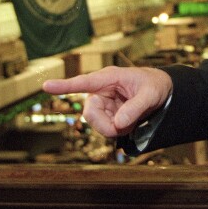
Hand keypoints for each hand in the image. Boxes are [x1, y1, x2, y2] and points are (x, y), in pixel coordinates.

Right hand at [42, 66, 172, 137]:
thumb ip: (135, 108)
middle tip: (122, 127)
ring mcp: (103, 104)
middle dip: (105, 124)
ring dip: (114, 128)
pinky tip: (129, 122)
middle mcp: (101, 91)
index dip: (64, 85)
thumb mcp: (150, 95)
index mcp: (109, 78)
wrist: (161, 91)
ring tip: (132, 120)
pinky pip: (105, 128)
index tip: (46, 85)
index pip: (84, 82)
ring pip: (97, 124)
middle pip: (90, 113)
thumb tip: (118, 124)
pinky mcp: (107, 114)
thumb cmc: (154, 85)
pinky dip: (118, 130)